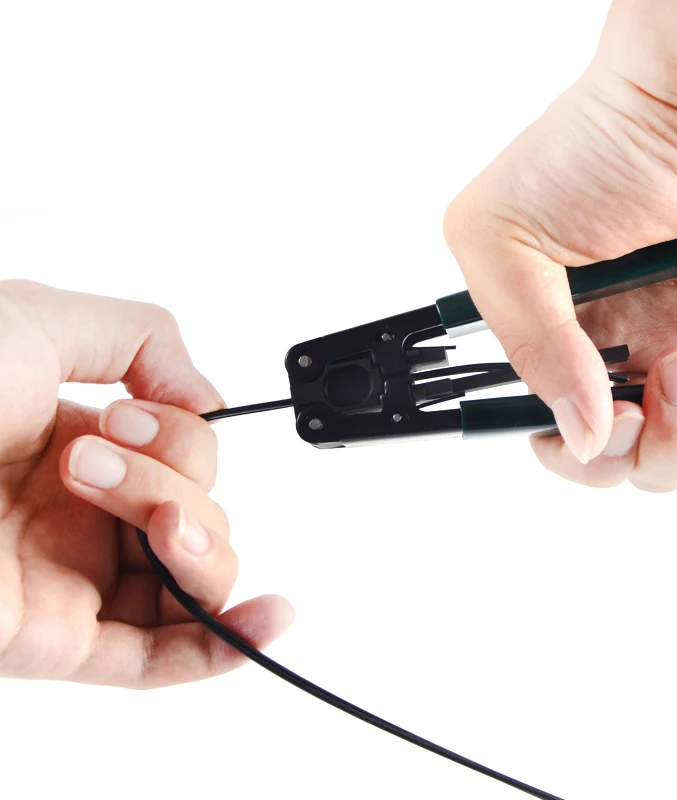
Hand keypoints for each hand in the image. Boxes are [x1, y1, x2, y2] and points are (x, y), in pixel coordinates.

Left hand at [0, 280, 293, 686]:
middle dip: (177, 484)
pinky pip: (154, 659)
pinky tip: (269, 617)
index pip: (187, 458)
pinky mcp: (49, 640)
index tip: (124, 414)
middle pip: (198, 518)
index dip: (185, 441)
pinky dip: (223, 644)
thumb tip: (212, 403)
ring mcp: (68, 577)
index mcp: (79, 442)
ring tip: (142, 514)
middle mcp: (80, 513)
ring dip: (201, 543)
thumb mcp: (39, 319)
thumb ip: (147, 340)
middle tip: (90, 461)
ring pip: (190, 584)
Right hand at [444, 63, 676, 490]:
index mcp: (569, 350)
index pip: (570, 445)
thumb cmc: (595, 151)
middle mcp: (638, 362)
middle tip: (672, 364)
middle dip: (662, 442)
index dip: (585, 455)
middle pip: (648, 468)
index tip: (610, 418)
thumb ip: (528, 344)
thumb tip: (580, 433)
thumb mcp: (503, 239)